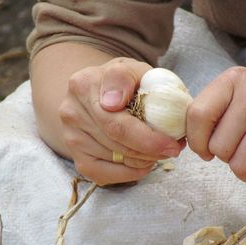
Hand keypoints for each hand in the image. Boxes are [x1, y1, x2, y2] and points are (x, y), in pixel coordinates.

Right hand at [59, 57, 182, 185]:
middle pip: (117, 141)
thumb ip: (127, 77)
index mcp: (84, 85)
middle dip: (152, 150)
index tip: (173, 143)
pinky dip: (130, 173)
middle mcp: (72, 112)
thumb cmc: (123, 83)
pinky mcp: (77, 157)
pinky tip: (144, 163)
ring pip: (115, 158)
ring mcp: (71, 137)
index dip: (148, 137)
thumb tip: (115, 102)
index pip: (116, 119)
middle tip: (174, 149)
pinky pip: (105, 174)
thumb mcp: (131, 69)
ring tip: (162, 150)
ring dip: (145, 160)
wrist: (98, 95)